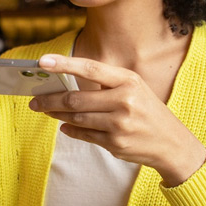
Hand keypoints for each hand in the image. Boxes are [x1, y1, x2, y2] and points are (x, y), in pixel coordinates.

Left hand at [27, 54, 205, 186]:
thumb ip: (105, 85)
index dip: (64, 64)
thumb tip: (67, 85)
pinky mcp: (115, 142)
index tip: (43, 62)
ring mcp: (119, 123)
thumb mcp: (134, 89)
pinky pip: (84, 134)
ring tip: (45, 111)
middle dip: (50, 99)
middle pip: (76, 98)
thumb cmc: (148, 111)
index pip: (91, 69)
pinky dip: (71, 130)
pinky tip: (64, 126)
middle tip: (34, 100)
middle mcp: (124, 100)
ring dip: (57, 115)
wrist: (171, 143)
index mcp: (129, 81)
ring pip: (77, 118)